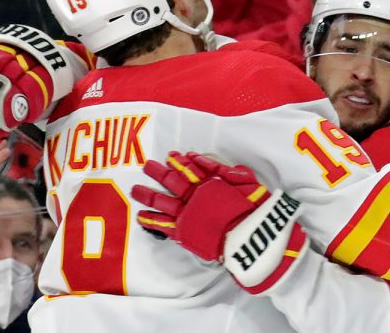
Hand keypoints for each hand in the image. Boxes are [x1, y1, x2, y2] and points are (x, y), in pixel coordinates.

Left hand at [131, 152, 307, 293]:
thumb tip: (208, 162)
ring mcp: (187, 214)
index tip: (171, 156)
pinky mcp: (184, 232)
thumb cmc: (253, 208)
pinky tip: (140, 217)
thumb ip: (227, 171)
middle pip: (172, 182)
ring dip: (149, 195)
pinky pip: (163, 226)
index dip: (180, 162)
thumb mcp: (247, 181)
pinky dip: (151, 221)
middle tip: (147, 165)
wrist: (250, 235)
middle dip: (159, 173)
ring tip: (135, 190)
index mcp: (208, 183)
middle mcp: (194, 197)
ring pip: (162, 202)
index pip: (190, 169)